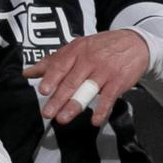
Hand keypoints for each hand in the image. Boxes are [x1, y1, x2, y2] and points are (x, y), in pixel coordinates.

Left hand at [22, 30, 148, 127]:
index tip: (43, 90)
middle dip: (58, 98)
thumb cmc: (100, 47)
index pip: (60, 65)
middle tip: (47, 113)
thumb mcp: (76, 48)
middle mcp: (89, 60)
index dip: (51, 78)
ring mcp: (105, 71)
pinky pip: (109, 97)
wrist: (135, 43)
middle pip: (71, 81)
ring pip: (87, 90)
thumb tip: (27, 73)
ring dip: (75, 105)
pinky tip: (95, 120)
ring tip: (63, 118)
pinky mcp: (119, 81)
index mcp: (76, 51)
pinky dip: (102, 110)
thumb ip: (52, 62)